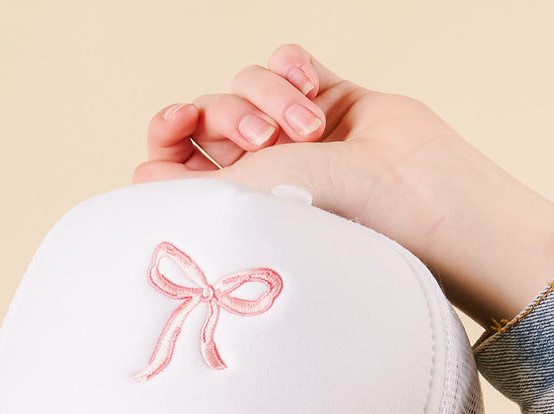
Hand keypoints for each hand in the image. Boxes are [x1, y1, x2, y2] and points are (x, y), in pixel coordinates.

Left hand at [134, 45, 553, 328]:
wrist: (412, 194)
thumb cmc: (332, 213)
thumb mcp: (242, 202)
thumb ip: (184, 188)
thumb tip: (140, 176)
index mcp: (230, 206)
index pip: (172, 160)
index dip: (166, 133)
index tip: (177, 123)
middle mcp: (257, 171)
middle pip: (208, 113)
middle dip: (229, 111)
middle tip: (265, 140)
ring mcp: (293, 135)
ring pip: (248, 82)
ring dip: (272, 95)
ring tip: (310, 129)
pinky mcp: (329, 100)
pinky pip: (287, 60)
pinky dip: (293, 67)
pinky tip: (315, 94)